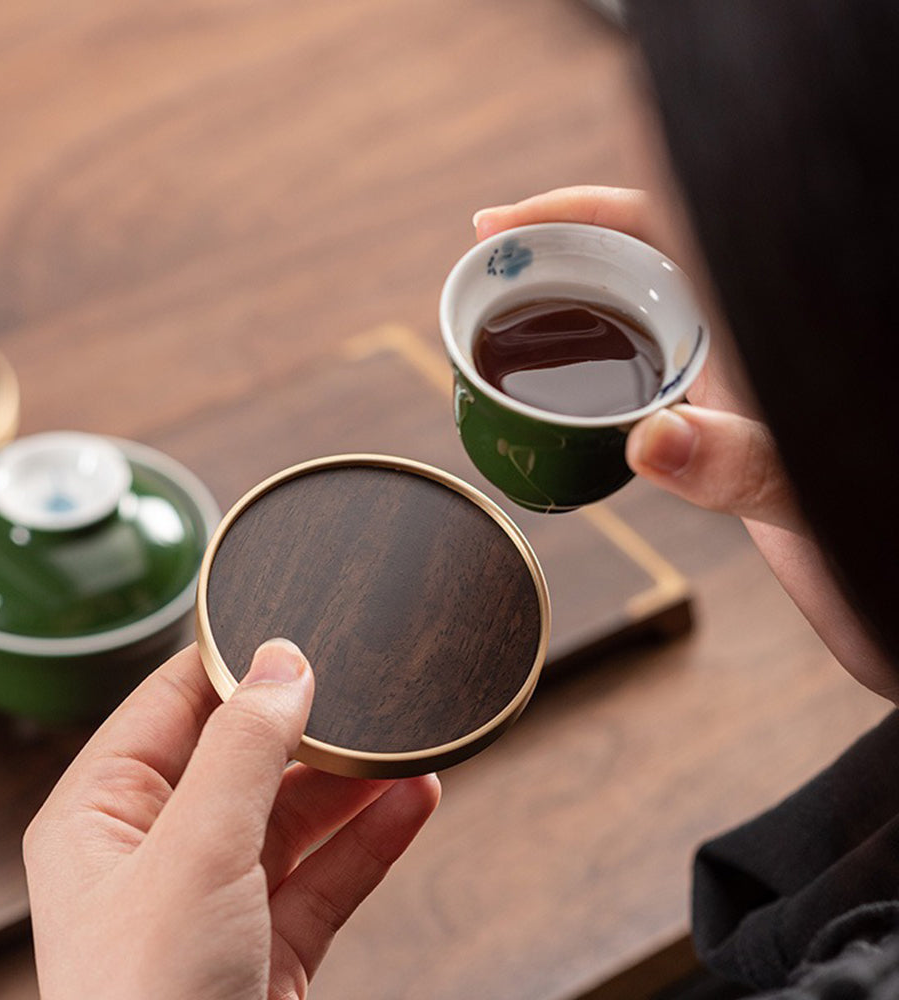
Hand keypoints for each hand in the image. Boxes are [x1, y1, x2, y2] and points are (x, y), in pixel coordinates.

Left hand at [24, 640, 440, 999]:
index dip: (233, 662)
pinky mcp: (268, 945)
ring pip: (295, 814)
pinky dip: (374, 836)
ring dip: (352, 781)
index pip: (171, 703)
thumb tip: (282, 661)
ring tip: (409, 743)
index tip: (298, 624)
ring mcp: (215, 899)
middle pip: (243, 756)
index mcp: (103, 814)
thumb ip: (240, 749)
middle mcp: (156, 850)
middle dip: (308, 726)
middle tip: (369, 689)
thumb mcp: (193, 854)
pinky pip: (329, 872)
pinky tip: (417, 800)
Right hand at [474, 187, 894, 698]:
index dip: (573, 210)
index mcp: (756, 314)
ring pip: (631, 310)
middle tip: (483, 267)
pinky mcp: (714, 408)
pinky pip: (637, 365)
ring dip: (565, 306)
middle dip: (553, 252)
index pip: (658, 221)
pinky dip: (587, 362)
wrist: (890, 571)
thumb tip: (650, 441)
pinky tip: (559, 381)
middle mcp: (736, 330)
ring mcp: (725, 368)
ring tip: (501, 316)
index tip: (499, 227)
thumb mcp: (803, 479)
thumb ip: (737, 460)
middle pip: (632, 257)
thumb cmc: (874, 508)